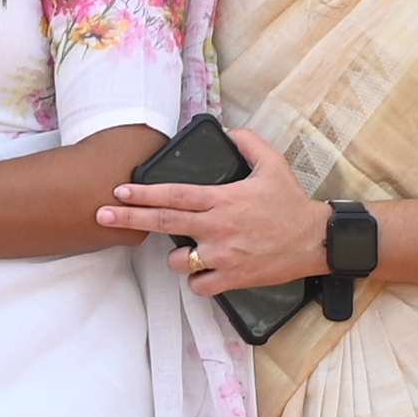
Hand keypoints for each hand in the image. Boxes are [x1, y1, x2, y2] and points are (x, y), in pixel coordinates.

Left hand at [96, 118, 328, 293]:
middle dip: (128, 218)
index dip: (143, 193)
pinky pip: (199, 285)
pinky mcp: (233, 278)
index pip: (174, 194)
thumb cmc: (292, 203)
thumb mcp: (273, 164)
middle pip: (163, 223)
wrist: (316, 240)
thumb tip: (230, 130)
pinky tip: (203, 272)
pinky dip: (197, 280)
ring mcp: (224, 255)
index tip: (119, 191)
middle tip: (101, 216)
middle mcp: (218, 227)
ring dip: (177, 256)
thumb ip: (249, 143)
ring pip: (179, 260)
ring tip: (189, 250)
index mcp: (222, 200)